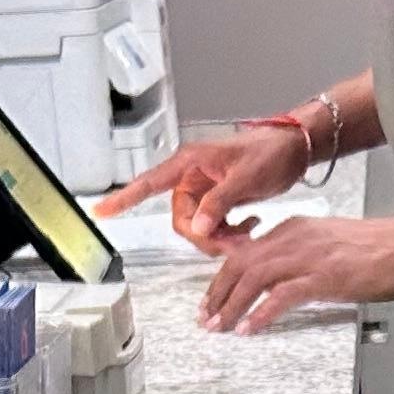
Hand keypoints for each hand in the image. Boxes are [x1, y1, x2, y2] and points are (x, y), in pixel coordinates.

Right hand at [99, 116, 309, 250]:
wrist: (293, 150)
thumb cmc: (269, 152)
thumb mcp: (244, 178)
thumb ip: (219, 203)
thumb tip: (198, 226)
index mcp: (189, 164)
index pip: (148, 183)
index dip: (123, 198)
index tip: (100, 212)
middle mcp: (191, 177)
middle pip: (181, 220)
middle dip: (204, 236)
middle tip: (235, 242)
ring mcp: (204, 191)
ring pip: (198, 228)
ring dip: (219, 238)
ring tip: (247, 233)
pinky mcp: (218, 201)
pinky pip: (212, 227)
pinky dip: (228, 234)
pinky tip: (250, 227)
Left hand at [202, 209, 393, 332]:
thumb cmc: (376, 248)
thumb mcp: (328, 243)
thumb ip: (303, 255)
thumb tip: (284, 280)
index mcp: (294, 229)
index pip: (246, 252)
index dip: (223, 278)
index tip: (213, 300)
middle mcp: (294, 238)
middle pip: (241, 264)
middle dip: (218, 293)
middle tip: (207, 319)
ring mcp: (307, 257)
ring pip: (254, 278)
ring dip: (232, 305)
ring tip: (221, 327)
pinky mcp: (323, 277)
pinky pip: (282, 295)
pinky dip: (261, 313)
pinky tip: (250, 329)